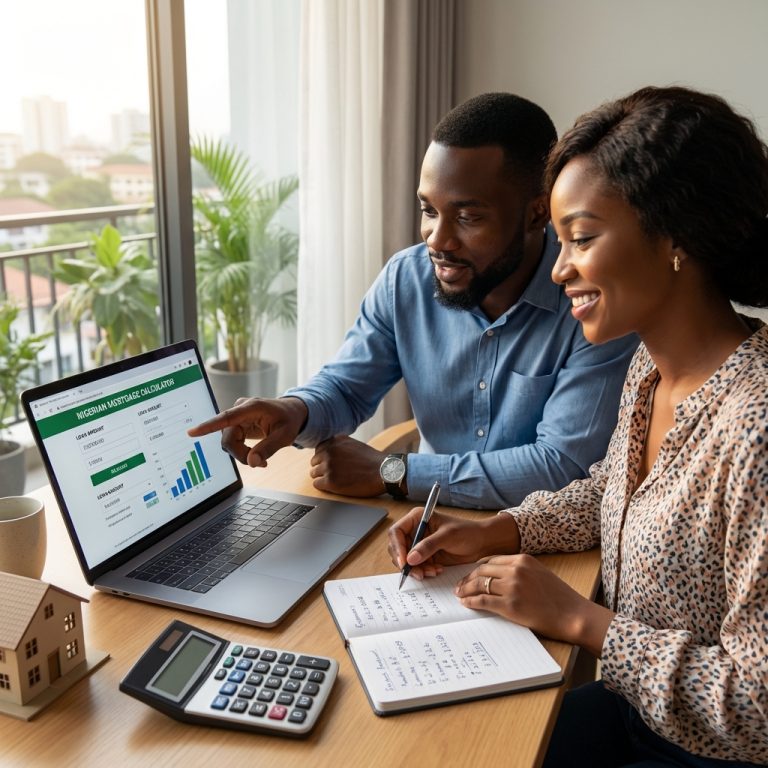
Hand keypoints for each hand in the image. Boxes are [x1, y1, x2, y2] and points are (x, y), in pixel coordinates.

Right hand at [187, 396, 307, 466]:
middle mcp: (240, 409)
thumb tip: (252, 462)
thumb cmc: (289, 421)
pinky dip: (241, 451)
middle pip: (228, 438)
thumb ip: (268, 448)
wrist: (291, 412)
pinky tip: (255, 455)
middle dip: (241, 454)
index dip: (209, 426)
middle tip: (261, 464)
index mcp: (253, 407)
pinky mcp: (235, 423)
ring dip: (241, 453)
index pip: (227, 417)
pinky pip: (231, 441)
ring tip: (261, 459)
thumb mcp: (285, 436)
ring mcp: (236, 416)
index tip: (192, 432)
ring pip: (228, 442)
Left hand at [310, 436, 387, 496]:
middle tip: (335, 474)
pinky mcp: (329, 481)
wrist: (384, 472)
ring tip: (337, 480)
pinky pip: (317, 484)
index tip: (333, 464)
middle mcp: (329, 451)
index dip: (325, 458)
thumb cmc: (373, 461)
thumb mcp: (354, 444)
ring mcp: (328, 466)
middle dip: (322, 468)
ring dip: (323, 477)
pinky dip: (324, 486)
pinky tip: (335, 486)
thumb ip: (339, 446)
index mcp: (335, 440)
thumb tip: (327, 452)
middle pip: (314, 461)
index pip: (319, 449)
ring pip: (314, 473)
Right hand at [387, 509, 520, 579]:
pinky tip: (436, 571)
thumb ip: (428, 546)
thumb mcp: (447, 536)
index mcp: (417, 518)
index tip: (404, 562)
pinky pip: (417, 567)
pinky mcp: (425, 556)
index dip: (397, 547)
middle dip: (406, 562)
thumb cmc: (467, 532)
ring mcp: (419, 544)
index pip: (397, 532)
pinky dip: (424, 571)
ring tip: (431, 572)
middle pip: (398, 548)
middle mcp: (415, 530)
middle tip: (418, 573)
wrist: (481, 543)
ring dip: (416, 569)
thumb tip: (410, 558)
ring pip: (406, 560)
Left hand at [454, 555, 613, 653]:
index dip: (477, 568)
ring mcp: (513, 587)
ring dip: (466, 589)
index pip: (491, 560)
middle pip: (482, 570)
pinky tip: (466, 603)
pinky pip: (483, 601)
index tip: (470, 574)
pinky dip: (471, 601)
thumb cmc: (560, 598)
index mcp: (523, 559)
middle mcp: (516, 570)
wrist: (573, 614)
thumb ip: (520, 571)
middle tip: (459, 585)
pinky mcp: (510, 605)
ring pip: (479, 584)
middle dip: (467, 578)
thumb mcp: (540, 573)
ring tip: (459, 594)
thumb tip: (499, 576)